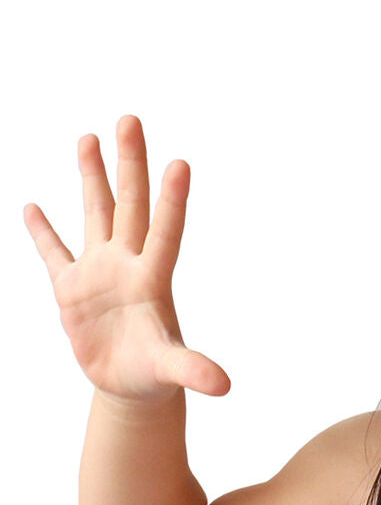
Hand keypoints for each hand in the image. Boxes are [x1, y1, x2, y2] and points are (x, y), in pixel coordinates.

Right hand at [24, 114, 230, 404]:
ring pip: (95, 213)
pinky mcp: (71, 289)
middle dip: (130, 164)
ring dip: (92, 177)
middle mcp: (128, 264)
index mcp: (153, 279)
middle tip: (131, 119)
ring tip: (89, 136)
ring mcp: (99, 272)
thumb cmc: (155, 374)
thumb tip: (223, 386)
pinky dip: (42, 232)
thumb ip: (194, 370)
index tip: (180, 163)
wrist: (133, 385)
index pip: (166, 230)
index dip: (173, 200)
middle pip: (131, 204)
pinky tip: (33, 205)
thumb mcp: (172, 371)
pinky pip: (54, 252)